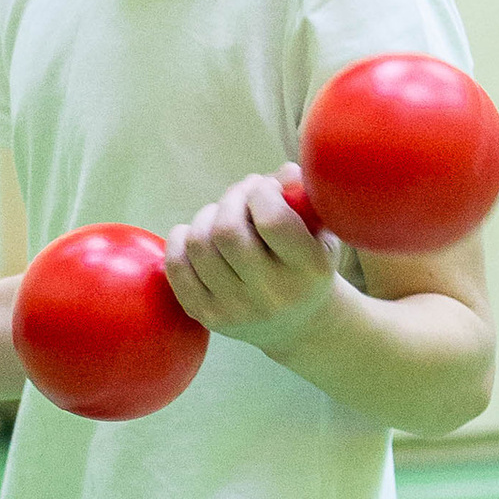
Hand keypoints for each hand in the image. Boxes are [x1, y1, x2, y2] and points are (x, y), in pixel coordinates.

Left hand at [163, 167, 337, 351]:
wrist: (299, 325)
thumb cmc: (308, 264)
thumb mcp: (321, 232)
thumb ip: (304, 196)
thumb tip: (285, 173)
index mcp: (309, 270)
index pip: (272, 220)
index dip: (262, 191)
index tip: (267, 188)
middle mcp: (272, 295)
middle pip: (228, 230)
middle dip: (231, 199)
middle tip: (242, 195)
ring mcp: (236, 310)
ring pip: (199, 244)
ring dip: (207, 216)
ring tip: (223, 215)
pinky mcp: (207, 316)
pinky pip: (177, 267)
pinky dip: (180, 239)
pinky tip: (196, 233)